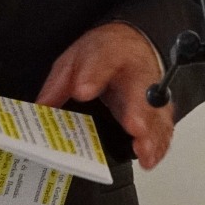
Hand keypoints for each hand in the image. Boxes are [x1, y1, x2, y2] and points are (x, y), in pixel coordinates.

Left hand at [37, 23, 173, 169]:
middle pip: (140, 90)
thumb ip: (59, 84)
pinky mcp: (158, 111)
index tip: (82, 91)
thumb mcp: (74, 59)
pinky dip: (158, 145)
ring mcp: (150, 93)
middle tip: (134, 127)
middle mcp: (136, 72)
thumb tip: (41, 108)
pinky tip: (150, 158)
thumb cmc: (106, 55)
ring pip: (156, 113)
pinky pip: (162, 128)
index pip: (102, 60)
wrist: (135, 45)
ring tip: (143, 151)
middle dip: (138, 110)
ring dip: (151, 134)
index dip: (93, 76)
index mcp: (112, 53)